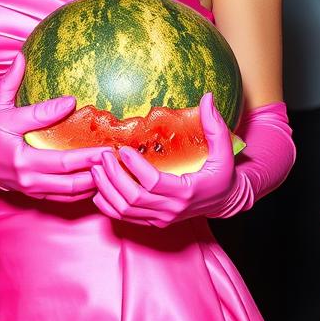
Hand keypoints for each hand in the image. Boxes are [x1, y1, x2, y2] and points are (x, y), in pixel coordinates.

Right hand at [0, 53, 107, 199]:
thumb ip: (10, 83)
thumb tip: (22, 57)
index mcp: (18, 153)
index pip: (46, 139)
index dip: (64, 125)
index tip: (76, 104)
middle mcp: (27, 174)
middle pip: (66, 172)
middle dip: (93, 163)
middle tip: (113, 151)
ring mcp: (33, 188)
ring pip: (70, 190)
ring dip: (94, 180)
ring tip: (113, 165)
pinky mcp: (38, 196)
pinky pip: (66, 197)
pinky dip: (85, 190)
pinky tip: (101, 178)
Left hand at [91, 93, 236, 226]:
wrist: (223, 201)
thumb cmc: (222, 174)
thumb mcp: (224, 150)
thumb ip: (215, 125)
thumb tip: (208, 97)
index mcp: (187, 191)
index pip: (154, 183)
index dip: (136, 167)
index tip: (123, 150)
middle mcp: (172, 209)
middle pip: (133, 198)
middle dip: (113, 177)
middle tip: (102, 156)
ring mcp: (161, 219)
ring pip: (125, 210)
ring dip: (106, 190)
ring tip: (96, 169)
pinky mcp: (153, 223)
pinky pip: (125, 218)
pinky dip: (108, 205)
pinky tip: (99, 187)